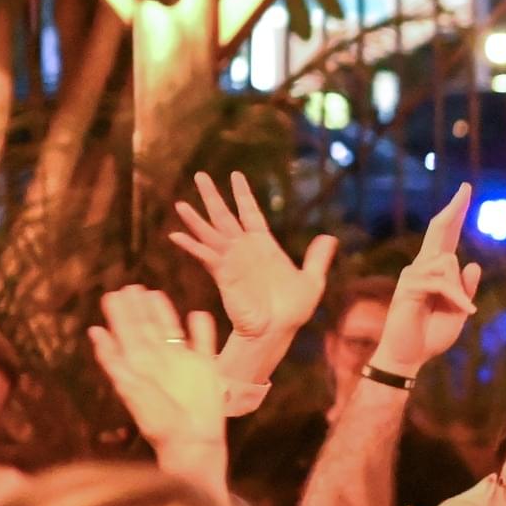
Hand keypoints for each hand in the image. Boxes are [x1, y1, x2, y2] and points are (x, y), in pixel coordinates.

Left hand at [89, 287, 226, 458]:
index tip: (111, 295)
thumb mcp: (130, 389)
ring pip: (172, 331)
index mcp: (139, 365)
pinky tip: (197, 314)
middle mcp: (159, 361)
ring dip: (164, 313)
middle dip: (137, 309)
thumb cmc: (158, 422)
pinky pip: (204, 342)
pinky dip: (202, 328)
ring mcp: (183, 363)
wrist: (191, 442)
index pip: (126, 334)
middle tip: (129, 287)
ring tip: (154, 293)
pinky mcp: (206, 368)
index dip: (119, 315)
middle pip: (146, 329)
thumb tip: (95, 331)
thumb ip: (115, 360)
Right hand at [167, 172, 335, 345]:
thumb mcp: (312, 279)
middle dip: (212, 196)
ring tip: (180, 203)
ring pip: (210, 233)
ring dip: (195, 218)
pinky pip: (205, 255)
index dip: (243, 194)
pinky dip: (191, 245)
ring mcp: (232, 260)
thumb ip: (317, 257)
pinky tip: (175, 235)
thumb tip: (329, 237)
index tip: (235, 175)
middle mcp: (245, 249)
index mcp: (265, 245)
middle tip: (200, 175)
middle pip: (225, 216)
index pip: (250, 212)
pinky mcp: (223, 274)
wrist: (277, 330)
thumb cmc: (293, 310)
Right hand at [375, 185, 484, 374]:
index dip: (455, 214)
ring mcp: (412, 275)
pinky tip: (466, 312)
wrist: (410, 357)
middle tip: (466, 188)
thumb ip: (465, 289)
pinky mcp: (408, 287)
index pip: (446, 236)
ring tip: (462, 311)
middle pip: (438, 231)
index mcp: (435, 271)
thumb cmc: (432, 335)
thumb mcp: (458, 310)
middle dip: (454, 209)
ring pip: (447, 262)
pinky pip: (441, 282)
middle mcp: (421, 267)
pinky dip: (457, 298)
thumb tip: (472, 263)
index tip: (465, 191)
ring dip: (460, 290)